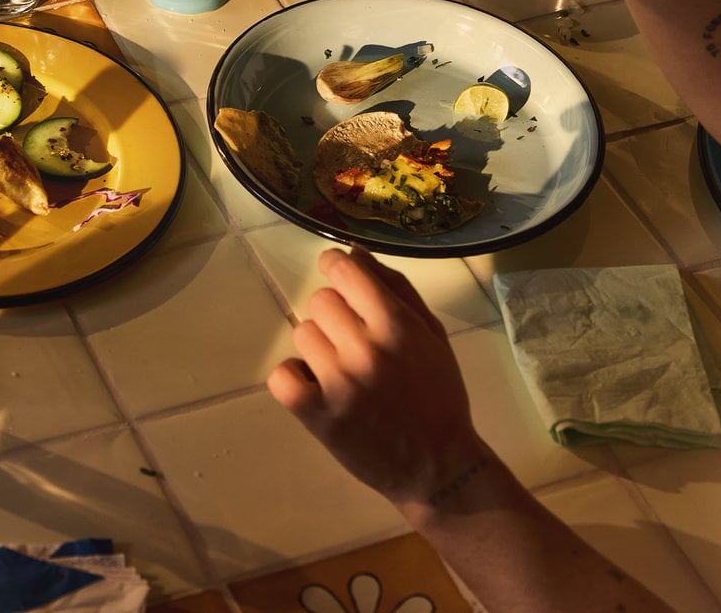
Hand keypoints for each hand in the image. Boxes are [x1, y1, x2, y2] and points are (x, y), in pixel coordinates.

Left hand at [268, 246, 489, 512]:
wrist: (438, 467)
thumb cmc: (439, 396)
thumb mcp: (432, 336)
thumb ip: (396, 289)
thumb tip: (355, 252)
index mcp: (397, 326)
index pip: (346, 270)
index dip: (336, 266)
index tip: (338, 274)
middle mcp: (366, 349)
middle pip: (320, 300)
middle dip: (334, 315)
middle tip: (353, 340)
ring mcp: (338, 383)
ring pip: (302, 334)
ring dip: (318, 347)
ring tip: (342, 369)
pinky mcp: (317, 414)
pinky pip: (281, 375)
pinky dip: (294, 379)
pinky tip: (316, 386)